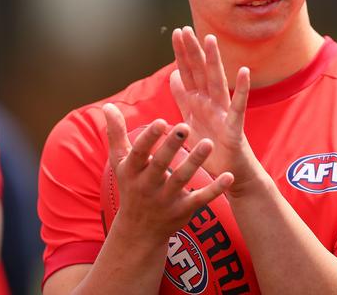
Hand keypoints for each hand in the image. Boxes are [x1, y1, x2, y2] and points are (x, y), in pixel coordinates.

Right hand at [103, 103, 232, 241]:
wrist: (138, 232)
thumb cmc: (131, 186)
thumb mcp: (120, 162)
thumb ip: (116, 134)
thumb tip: (107, 105)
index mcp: (132, 171)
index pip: (139, 152)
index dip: (149, 138)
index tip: (160, 121)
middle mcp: (147, 186)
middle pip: (160, 164)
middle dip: (172, 146)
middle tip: (186, 125)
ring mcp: (166, 200)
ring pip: (182, 179)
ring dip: (195, 161)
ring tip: (209, 142)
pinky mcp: (184, 211)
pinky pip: (201, 199)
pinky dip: (215, 189)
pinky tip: (229, 176)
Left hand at [170, 27, 260, 193]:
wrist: (229, 175)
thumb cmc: (211, 148)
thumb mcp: (190, 119)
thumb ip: (182, 97)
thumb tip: (173, 76)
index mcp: (198, 102)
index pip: (188, 73)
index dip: (182, 54)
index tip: (177, 33)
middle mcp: (210, 103)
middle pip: (200, 72)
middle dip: (192, 51)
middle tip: (186, 29)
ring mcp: (223, 113)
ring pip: (217, 82)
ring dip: (214, 61)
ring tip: (211, 40)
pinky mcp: (234, 127)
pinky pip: (238, 106)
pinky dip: (242, 89)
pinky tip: (244, 71)